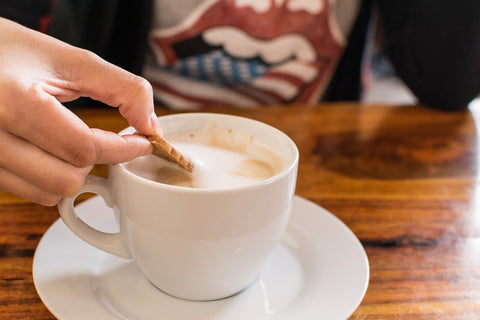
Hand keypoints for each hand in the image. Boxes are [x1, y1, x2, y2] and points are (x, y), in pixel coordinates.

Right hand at [0, 18, 160, 205]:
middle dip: (95, 163)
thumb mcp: (70, 60)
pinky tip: (52, 151)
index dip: (123, 149)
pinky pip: (28, 191)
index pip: (83, 148)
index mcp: (14, 102)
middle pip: (67, 180)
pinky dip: (49, 177)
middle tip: (105, 142)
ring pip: (48, 193)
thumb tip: (150, 125)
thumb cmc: (13, 51)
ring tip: (73, 143)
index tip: (143, 143)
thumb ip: (122, 89)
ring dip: (73, 174)